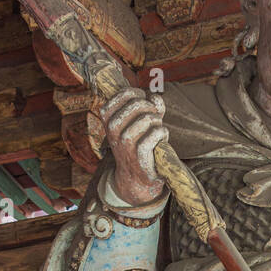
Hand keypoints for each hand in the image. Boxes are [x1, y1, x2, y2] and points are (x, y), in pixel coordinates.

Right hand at [100, 88, 167, 206]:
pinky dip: (163, 134)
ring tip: (156, 132)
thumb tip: (155, 97)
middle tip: (154, 122)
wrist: (135, 176)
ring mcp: (124, 141)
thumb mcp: (139, 122)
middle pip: (139, 104)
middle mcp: (112, 128)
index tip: (146, 105)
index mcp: (107, 117)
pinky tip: (161, 140)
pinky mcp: (138, 153)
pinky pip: (156, 132)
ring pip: (148, 118)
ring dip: (158, 124)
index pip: (126, 93)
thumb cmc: (137, 144)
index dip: (141, 95)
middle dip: (151, 110)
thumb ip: (149, 105)